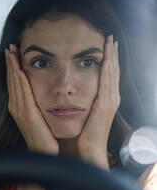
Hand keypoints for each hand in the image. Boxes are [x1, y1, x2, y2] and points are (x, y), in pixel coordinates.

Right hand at [6, 44, 58, 154]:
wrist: (45, 153)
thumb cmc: (45, 136)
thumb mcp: (39, 116)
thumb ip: (36, 103)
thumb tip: (40, 91)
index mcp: (19, 106)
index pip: (15, 82)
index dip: (13, 67)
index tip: (13, 53)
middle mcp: (16, 106)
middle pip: (12, 80)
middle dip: (10, 63)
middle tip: (10, 46)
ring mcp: (20, 111)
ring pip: (15, 84)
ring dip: (13, 67)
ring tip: (12, 52)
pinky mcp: (27, 115)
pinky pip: (23, 94)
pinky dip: (20, 81)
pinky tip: (20, 70)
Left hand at [77, 35, 120, 169]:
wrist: (89, 150)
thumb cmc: (84, 136)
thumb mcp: (85, 115)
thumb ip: (84, 104)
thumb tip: (75, 95)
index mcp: (105, 101)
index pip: (108, 77)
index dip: (109, 61)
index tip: (107, 47)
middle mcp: (111, 99)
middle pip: (113, 72)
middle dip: (112, 54)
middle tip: (111, 39)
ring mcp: (110, 101)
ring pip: (112, 73)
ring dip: (112, 57)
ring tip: (111, 42)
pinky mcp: (106, 104)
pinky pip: (107, 82)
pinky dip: (108, 68)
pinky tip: (107, 57)